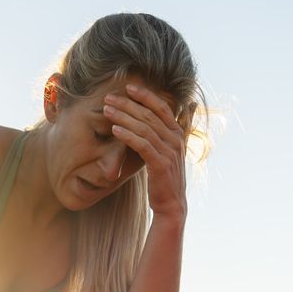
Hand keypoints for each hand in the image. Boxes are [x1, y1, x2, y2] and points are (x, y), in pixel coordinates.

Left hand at [103, 83, 187, 220]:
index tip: (128, 87)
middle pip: (149, 114)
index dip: (145, 95)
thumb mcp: (170, 152)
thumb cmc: (165, 178)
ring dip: (123, 117)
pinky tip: (114, 130)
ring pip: (144, 127)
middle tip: (109, 97)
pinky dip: (128, 135)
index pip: (162, 107)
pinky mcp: (160, 164)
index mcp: (177, 133)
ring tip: (107, 110)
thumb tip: (186, 109)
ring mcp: (169, 151)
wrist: (171, 204)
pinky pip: (142, 145)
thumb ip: (173, 131)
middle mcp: (175, 139)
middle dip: (128, 104)